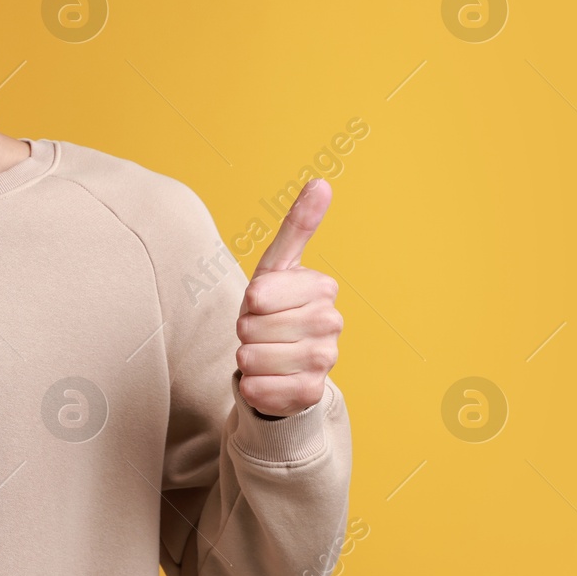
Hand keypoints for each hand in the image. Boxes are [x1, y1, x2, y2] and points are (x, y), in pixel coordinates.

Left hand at [234, 178, 341, 417]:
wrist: (282, 363)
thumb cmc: (274, 309)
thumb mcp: (278, 266)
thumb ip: (298, 225)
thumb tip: (322, 182)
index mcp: (322, 288)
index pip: (258, 295)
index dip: (248, 302)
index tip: (261, 304)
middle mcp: (331, 323)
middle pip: (251, 327)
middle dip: (245, 330)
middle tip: (261, 331)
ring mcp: (326, 360)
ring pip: (253, 359)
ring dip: (246, 358)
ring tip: (263, 354)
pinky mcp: (311, 394)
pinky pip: (260, 389)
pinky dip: (252, 386)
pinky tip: (265, 380)